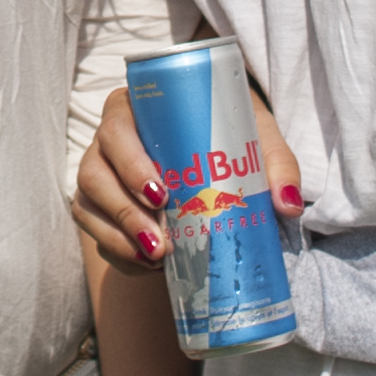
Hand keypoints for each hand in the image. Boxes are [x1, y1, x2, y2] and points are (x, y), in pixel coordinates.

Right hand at [73, 83, 303, 271]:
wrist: (221, 154)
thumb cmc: (231, 133)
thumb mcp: (256, 138)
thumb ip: (275, 165)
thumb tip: (287, 205)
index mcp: (135, 109)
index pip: (115, 129)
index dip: (129, 162)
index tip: (162, 194)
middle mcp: (108, 141)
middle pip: (94, 173)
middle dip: (124, 211)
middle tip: (160, 241)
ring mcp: (101, 176)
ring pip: (87, 206)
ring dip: (117, 237)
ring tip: (157, 258)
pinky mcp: (102, 209)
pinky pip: (96, 234)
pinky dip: (119, 252)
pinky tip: (149, 266)